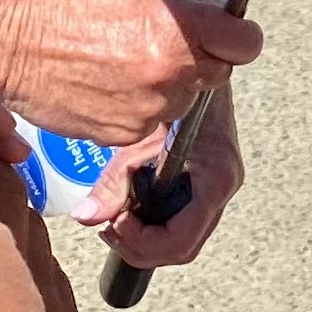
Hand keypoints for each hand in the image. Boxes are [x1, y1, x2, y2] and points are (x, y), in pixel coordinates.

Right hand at [0, 0, 261, 145]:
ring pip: (179, 101)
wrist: (11, 43)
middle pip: (214, 75)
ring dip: (162, 88)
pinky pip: (146, 122)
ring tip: (120, 65)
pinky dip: (133, 108)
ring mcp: (149, 107)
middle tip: (160, 49)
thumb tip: (205, 24)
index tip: (228, 39)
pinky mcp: (123, 134)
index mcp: (178, 27)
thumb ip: (177, 12)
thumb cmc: (62, 5)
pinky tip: (104, 86)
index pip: (245, 43)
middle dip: (195, 63)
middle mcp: (171, 70)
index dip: (236, 40)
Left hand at [80, 97, 245, 268]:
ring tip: (117, 221)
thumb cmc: (172, 98)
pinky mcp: (209, 186)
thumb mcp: (137, 140)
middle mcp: (223, 190)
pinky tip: (133, 209)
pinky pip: (183, 221)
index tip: (116, 224)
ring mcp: (219, 190)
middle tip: (110, 229)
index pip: (182, 239)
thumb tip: (87, 218)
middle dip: (141, 247)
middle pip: (184, 248)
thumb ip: (114, 182)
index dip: (144, 243)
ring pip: (184, 240)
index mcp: (214, 179)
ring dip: (147, 239)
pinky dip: (155, 224)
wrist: (200, 64)